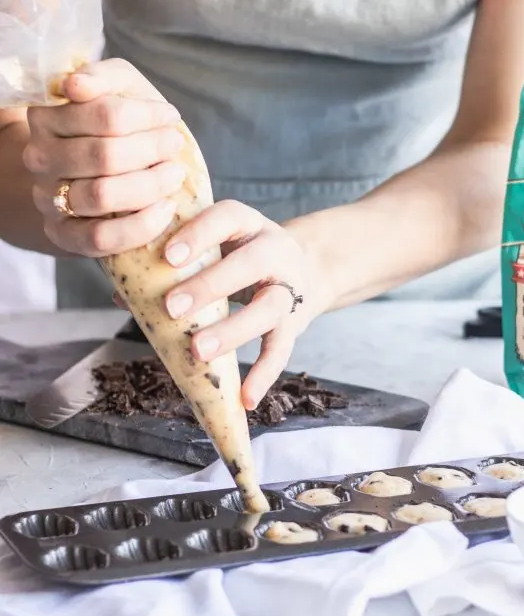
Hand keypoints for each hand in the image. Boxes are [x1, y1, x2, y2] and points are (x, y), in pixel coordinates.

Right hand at [24, 59, 185, 255]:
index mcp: (47, 115)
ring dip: (151, 185)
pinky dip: (141, 225)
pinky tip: (165, 208)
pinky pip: (101, 237)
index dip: (146, 116)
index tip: (169, 116)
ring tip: (174, 174)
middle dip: (152, 150)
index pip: (104, 115)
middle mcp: (40, 157)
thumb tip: (76, 85)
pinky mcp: (63, 234)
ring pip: (102, 195)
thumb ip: (103, 76)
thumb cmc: (120, 125)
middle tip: (174, 144)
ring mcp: (48, 198)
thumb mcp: (118, 88)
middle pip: (105, 156)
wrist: (108, 171)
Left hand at [161, 201, 329, 407]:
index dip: (201, 233)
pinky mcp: (296, 322)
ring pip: (268, 308)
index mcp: (248, 225)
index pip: (228, 216)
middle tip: (171, 307)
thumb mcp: (217, 248)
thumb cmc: (241, 257)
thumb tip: (123, 294)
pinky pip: (282, 349)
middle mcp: (275, 250)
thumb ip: (175, 266)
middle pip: (250, 263)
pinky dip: (264, 374)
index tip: (169, 255)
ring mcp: (290, 287)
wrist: (307, 268)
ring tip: (198, 351)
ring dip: (233, 331)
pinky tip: (245, 399)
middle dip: (209, 285)